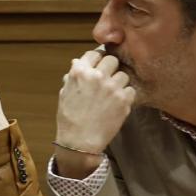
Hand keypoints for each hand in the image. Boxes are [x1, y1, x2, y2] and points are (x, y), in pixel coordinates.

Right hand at [53, 48, 134, 177]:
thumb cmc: (69, 119)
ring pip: (124, 75)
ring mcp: (112, 87)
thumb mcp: (65, 93)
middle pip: (112, 60)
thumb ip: (73, 76)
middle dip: (111, 69)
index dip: (98, 59)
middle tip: (108, 80)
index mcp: (80, 71)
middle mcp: (97, 76)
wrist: (79, 142)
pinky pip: (131, 90)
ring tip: (112, 95)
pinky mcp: (124, 100)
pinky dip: (126, 96)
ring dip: (120, 83)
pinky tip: (118, 104)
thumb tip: (77, 62)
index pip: (94, 53)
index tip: (99, 66)